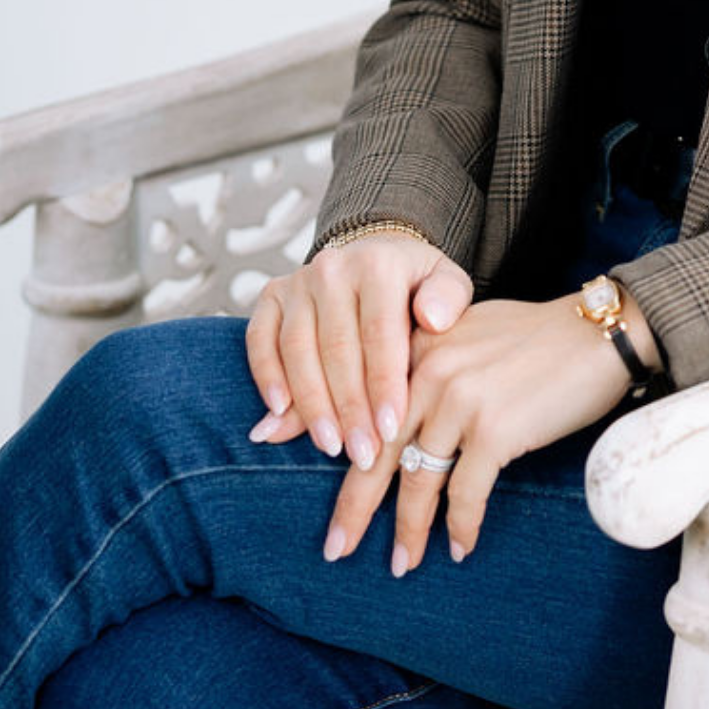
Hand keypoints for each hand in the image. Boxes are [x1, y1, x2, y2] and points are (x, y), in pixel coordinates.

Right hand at [244, 232, 473, 470]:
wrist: (375, 255)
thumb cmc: (416, 285)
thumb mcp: (448, 284)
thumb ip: (448, 299)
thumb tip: (433, 320)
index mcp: (378, 264)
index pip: (379, 333)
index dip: (383, 385)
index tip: (390, 430)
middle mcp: (332, 268)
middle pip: (337, 348)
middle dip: (349, 408)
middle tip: (362, 454)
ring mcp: (297, 282)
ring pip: (297, 350)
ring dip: (311, 404)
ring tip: (330, 445)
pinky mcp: (271, 295)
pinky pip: (260, 340)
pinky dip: (266, 377)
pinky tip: (278, 415)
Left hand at [311, 292, 642, 574]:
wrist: (598, 333)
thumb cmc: (538, 337)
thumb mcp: (468, 332)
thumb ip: (428, 362)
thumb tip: (399, 411)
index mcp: (416, 346)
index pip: (364, 409)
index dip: (338, 454)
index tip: (324, 482)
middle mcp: (429, 372)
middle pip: (377, 453)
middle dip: (354, 508)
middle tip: (335, 548)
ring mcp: (460, 402)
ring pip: (419, 481)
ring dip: (410, 530)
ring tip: (401, 564)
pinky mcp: (495, 431)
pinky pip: (466, 493)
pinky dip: (462, 525)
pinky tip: (460, 547)